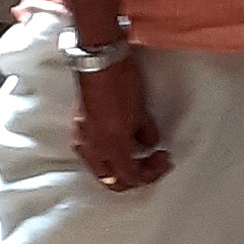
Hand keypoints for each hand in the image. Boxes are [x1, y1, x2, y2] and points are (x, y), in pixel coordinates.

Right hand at [73, 57, 170, 192]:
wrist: (99, 63)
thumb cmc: (122, 83)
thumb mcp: (140, 110)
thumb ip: (145, 133)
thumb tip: (149, 143)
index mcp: (111, 148)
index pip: (131, 177)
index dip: (151, 174)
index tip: (164, 159)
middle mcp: (93, 150)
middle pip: (114, 181)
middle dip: (136, 177)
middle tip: (154, 163)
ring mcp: (82, 141)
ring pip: (102, 170)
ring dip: (121, 168)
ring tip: (140, 154)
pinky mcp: (79, 130)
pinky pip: (94, 155)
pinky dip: (110, 157)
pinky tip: (122, 144)